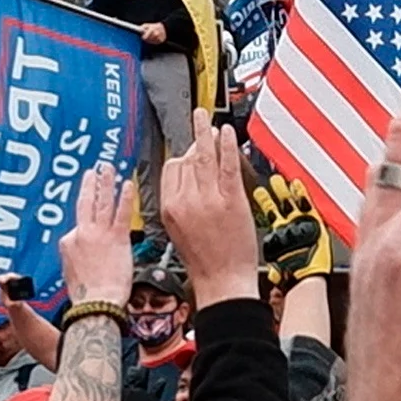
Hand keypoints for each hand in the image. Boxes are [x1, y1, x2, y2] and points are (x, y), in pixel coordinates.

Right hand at [51, 163, 132, 318]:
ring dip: (105, 183)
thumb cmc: (86, 297)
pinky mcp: (117, 238)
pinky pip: (121, 213)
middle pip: (85, 204)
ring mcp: (99, 234)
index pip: (78, 225)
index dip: (86, 221)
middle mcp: (81, 234)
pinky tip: (128, 185)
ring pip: (101, 202)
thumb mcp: (71, 274)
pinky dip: (124, 197)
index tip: (89, 212)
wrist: (96, 304)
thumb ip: (76, 259)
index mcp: (68, 243)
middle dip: (89, 185)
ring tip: (107, 169)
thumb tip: (82, 257)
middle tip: (92, 171)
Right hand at [159, 118, 264, 303]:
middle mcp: (186, 201)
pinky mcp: (230, 200)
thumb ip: (182, 205)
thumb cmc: (204, 264)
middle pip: (186, 161)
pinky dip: (226, 146)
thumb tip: (188, 183)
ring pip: (204, 157)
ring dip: (205, 133)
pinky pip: (226, 166)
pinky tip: (227, 133)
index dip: (182, 157)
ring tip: (206, 118)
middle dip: (196, 143)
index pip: (171, 170)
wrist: (223, 283)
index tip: (190, 151)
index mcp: (169, 209)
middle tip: (203, 128)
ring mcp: (208, 200)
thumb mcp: (181, 232)